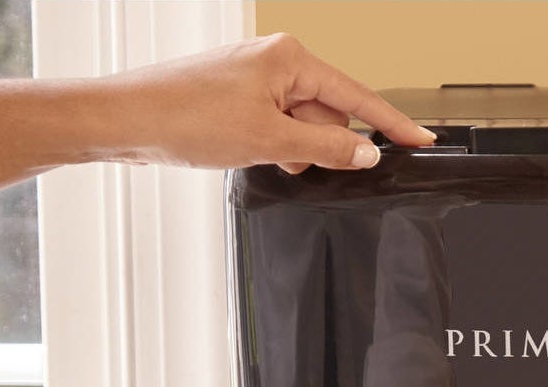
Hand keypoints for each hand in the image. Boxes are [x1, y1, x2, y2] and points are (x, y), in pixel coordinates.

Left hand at [102, 32, 434, 174]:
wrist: (125, 120)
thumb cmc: (185, 117)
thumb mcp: (270, 140)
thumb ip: (327, 148)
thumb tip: (364, 153)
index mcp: (290, 58)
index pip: (358, 96)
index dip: (393, 125)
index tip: (422, 140)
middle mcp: (274, 61)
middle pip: (328, 113)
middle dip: (324, 146)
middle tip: (309, 168)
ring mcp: (254, 80)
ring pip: (300, 125)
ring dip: (295, 151)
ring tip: (262, 159)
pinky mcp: (236, 99)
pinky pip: (275, 128)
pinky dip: (273, 148)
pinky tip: (253, 158)